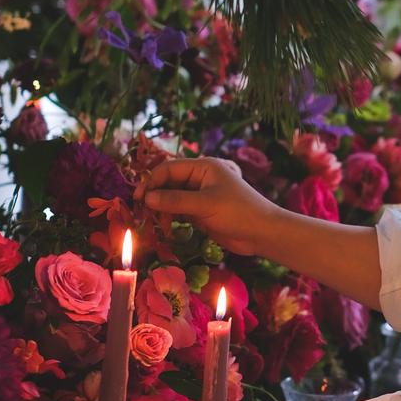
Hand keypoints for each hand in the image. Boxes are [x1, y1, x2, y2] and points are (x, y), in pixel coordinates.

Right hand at [135, 157, 278, 255]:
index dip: (151, 181)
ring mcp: (201, 195)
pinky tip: (163, 228)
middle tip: (140, 213)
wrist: (262, 233)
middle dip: (154, 196)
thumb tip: (146, 198)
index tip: (138, 198)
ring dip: (161, 210)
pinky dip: (170, 218)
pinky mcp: (202, 211)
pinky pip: (179, 211)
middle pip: (168, 183)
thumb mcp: (205, 205)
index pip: (169, 168)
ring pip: (172, 198)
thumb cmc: (238, 212)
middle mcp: (201, 177)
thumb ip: (175, 201)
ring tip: (153, 224)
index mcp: (204, 167)